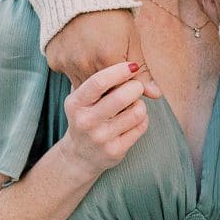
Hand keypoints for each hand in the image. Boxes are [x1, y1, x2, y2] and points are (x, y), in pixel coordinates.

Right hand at [45, 9, 159, 97]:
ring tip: (99, 62)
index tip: (130, 85)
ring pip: (83, 87)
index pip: (120, 93)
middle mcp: (85, 65)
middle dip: (110, 90)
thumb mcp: (132, 39)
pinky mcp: (54, 60)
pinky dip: (77, 71)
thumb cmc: (112, 15)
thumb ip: (142, 71)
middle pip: (100, 93)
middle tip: (115, 74)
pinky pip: (68, 74)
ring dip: (93, 85)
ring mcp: (67, 63)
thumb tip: (156, 95)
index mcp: (107, 60)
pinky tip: (83, 55)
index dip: (126, 92)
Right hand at [58, 62, 154, 180]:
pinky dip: (143, 119)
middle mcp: (85, 121)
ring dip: (141, 104)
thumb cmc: (86, 116)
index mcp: (75, 103)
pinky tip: (134, 119)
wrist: (79, 156)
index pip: (99, 82)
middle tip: (136, 86)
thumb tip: (131, 63)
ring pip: (137, 112)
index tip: (132, 66)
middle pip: (121, 97)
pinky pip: (141, 126)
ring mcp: (100, 138)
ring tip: (134, 105)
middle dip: (135, 87)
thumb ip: (100, 82)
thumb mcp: (83, 99)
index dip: (120, 71)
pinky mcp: (115, 151)